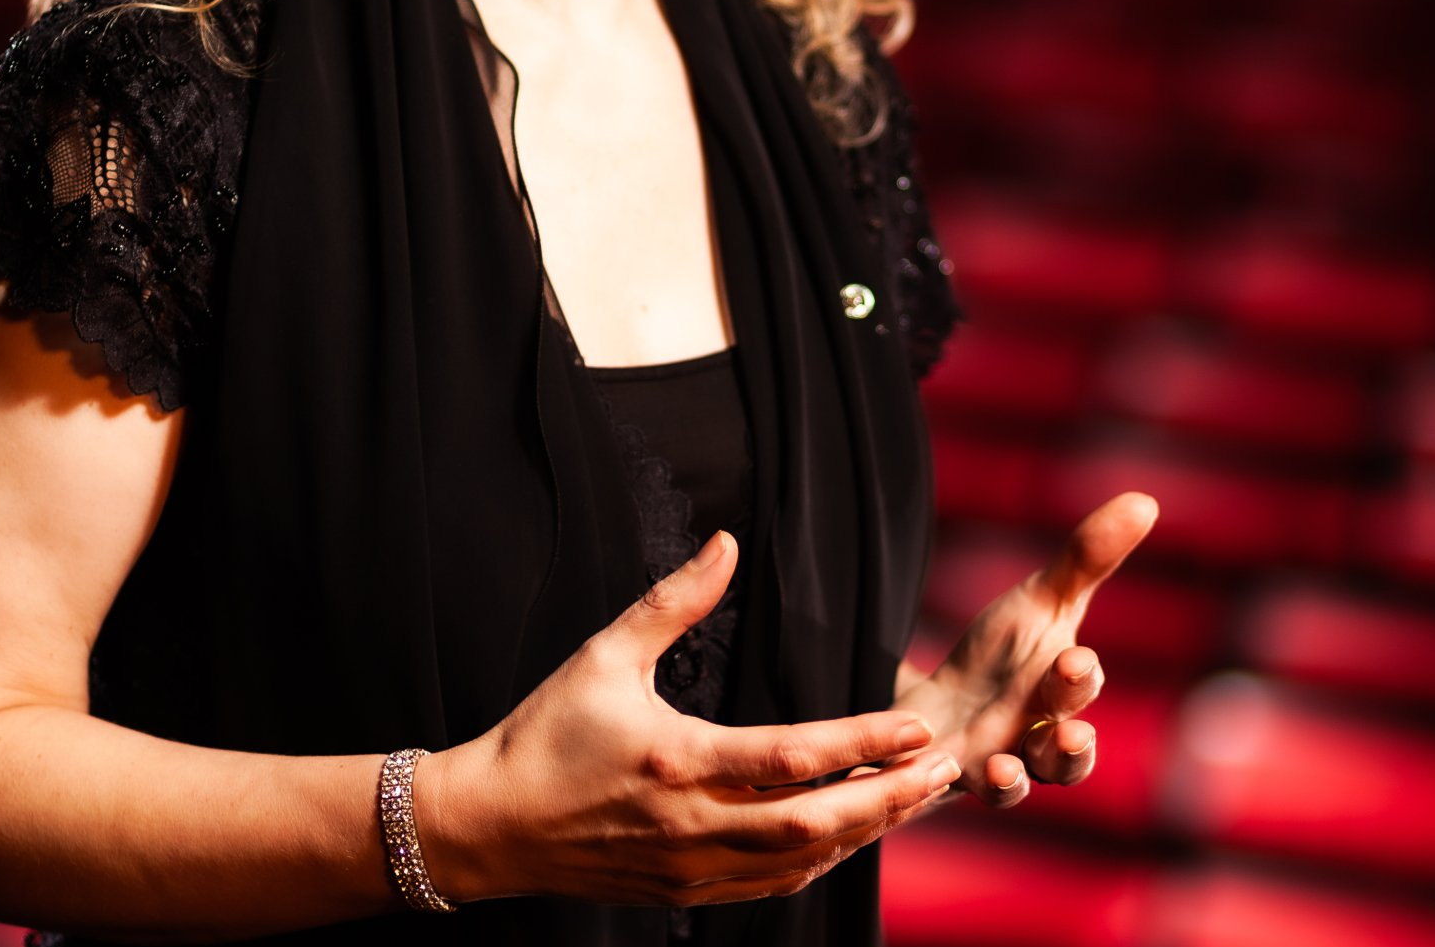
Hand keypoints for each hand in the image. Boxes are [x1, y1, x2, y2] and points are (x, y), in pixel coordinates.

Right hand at [415, 532, 961, 907]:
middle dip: (889, 800)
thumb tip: (725, 543)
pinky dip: (817, 862)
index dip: (861, 745)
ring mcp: (691, 867)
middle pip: (816, 824)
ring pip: (801, 862)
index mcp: (678, 760)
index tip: (913, 727)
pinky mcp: (684, 891)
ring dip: (865, 833)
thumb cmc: (545, 733)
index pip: (793, 757)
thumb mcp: (605, 654)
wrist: (491, 825)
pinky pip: (769, 885)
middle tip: (944, 769)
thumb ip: (673, 600)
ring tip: (912, 799)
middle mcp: (693, 824)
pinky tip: (844, 837)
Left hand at [891, 492, 1157, 809]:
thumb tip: (1145, 499)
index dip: (1081, 680)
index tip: (1074, 661)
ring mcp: (991, 764)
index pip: (1081, 690)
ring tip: (1005, 771)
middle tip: (1071, 730)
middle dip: (1070, 744)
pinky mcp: (943, 779)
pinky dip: (936, 780)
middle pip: (1062, 752)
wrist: (940, 711)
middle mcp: (1033, 737)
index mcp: (1058, 691)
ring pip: (1015, 787)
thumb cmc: (1004, 657)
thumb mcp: (1039, 602)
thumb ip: (1088, 558)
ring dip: (1013, 782)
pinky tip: (933, 762)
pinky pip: (943, 791)